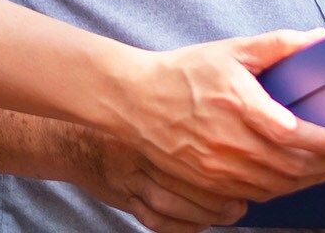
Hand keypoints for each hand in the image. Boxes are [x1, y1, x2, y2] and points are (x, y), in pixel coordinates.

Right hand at [65, 127, 248, 232]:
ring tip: (230, 213)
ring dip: (204, 213)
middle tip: (243, 199)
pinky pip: (153, 219)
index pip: (193, 149)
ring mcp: (128, 178)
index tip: (249, 170)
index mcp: (151, 127)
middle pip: (183, 180)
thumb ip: (189, 113)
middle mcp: (139, 153)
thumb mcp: (155, 104)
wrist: (75, 138)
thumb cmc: (124, 118)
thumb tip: (234, 121)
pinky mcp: (123, 197)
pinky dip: (180, 225)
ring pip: (169, 203)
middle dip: (219, 195)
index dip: (225, 163)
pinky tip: (199, 222)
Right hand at [105, 29, 324, 203]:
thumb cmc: (182, 74)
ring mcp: (217, 166)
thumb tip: (320, 38)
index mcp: (237, 103)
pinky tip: (294, 180)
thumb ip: (277, 45)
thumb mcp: (230, 51)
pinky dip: (281, 190)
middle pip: (291, 166)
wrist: (133, 102)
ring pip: (276, 185)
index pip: (291, 133)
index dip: (324, 143)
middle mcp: (228, 141)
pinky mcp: (207, 182)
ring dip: (309, 181)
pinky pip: (254, 195)